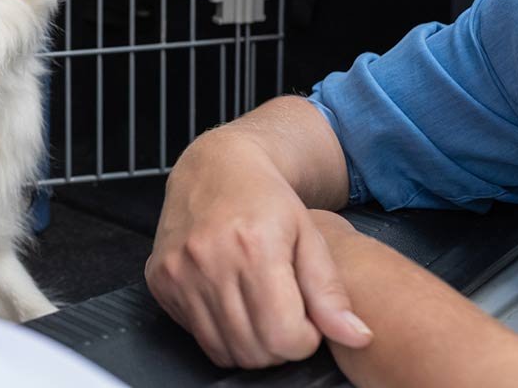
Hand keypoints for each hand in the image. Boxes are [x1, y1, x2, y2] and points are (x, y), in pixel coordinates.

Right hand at [145, 137, 372, 368]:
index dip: (305, 338)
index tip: (307, 320)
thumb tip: (357, 338)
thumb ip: (331, 292)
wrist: (215, 167)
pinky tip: (233, 303)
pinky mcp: (160, 280)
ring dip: (251, 343)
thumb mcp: (310, 235)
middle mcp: (209, 260)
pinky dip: (221, 332)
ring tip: (261, 311)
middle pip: (255, 351)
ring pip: (225, 350)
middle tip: (286, 315)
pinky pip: (198, 336)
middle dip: (279, 344)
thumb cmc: (266, 198)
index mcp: (253, 247)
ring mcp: (178, 272)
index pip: (285, 337)